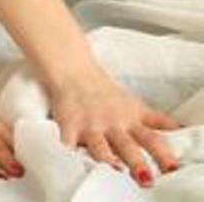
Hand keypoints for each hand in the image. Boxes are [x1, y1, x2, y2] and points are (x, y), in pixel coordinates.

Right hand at [48, 64, 182, 185]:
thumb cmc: (106, 93)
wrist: (73, 72)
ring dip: (107, 159)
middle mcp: (112, 125)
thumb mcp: (135, 106)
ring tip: (114, 168)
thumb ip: (156, 121)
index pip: (151, 139)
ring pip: (99, 147)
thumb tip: (181, 130)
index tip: (171, 169)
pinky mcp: (68, 128)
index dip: (163, 154)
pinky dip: (70, 155)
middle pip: (127, 146)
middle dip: (137, 163)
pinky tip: (73, 162)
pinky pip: (68, 145)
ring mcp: (90, 127)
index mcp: (130, 121)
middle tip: (145, 178)